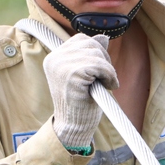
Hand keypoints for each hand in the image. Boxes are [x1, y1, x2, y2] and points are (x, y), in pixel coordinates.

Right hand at [42, 33, 117, 148]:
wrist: (74, 127)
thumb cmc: (81, 102)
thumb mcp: (86, 74)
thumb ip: (91, 55)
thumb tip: (103, 37)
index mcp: (54, 58)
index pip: (81, 39)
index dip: (97, 52)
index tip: (100, 70)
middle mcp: (54, 59)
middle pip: (90, 43)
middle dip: (104, 59)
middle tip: (106, 78)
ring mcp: (62, 66)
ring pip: (97, 54)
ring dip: (108, 69)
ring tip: (106, 84)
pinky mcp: (72, 74)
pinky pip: (100, 65)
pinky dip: (110, 75)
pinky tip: (110, 86)